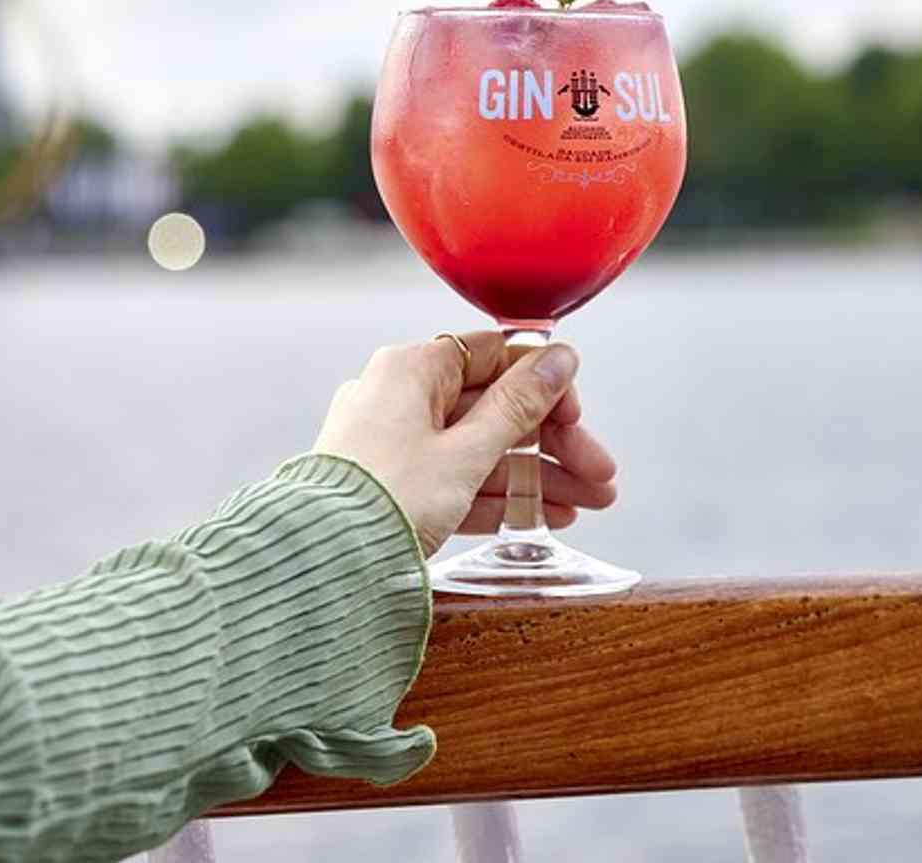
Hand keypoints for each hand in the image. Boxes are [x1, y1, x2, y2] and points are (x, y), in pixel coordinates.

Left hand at [312, 332, 617, 555]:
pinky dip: (499, 496)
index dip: (545, 386)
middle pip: (495, 409)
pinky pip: (457, 481)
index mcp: (412, 369)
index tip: (577, 417)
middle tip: (600, 475)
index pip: (496, 356)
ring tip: (589, 504)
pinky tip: (546, 517)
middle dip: (554, 444)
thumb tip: (559, 357)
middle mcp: (399, 397)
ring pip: (482, 449)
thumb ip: (518, 405)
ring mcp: (393, 443)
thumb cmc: (387, 498)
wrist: (320, 566)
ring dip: (538, 476)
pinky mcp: (392, 486)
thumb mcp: (466, 451)